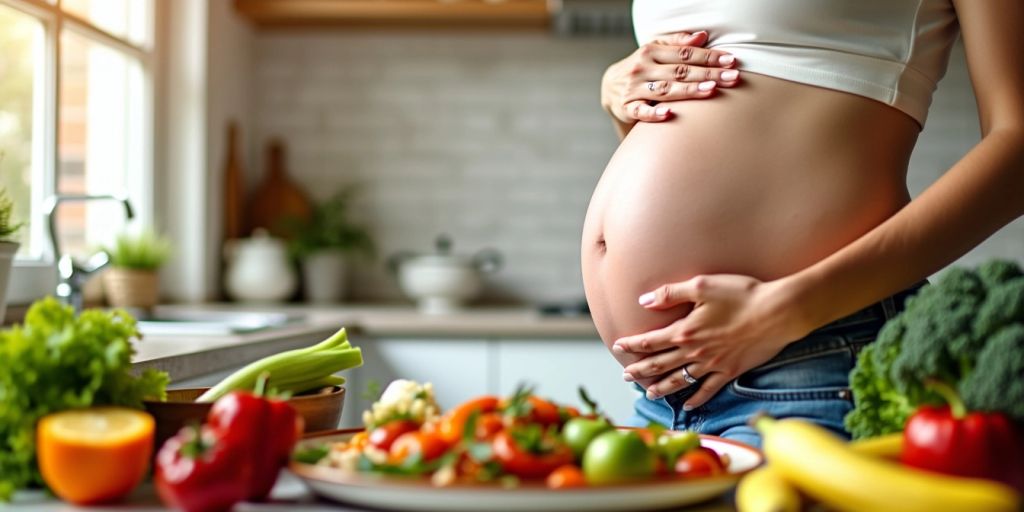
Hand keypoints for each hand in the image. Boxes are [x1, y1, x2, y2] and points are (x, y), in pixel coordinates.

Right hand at [600, 31, 739, 125]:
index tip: (731, 61)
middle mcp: (642, 68)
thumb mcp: (655, 49)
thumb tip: (702, 36)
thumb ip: (678, 43)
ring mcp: (634, 88)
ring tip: (711, 90)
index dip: (709, 57)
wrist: (609, 87)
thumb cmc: (641, 67)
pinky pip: (641, 111)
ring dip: (688, 90)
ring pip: (665, 90)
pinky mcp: (627, 107)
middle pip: (680, 71)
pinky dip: (653, 113)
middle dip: (708, 74)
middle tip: (732, 77)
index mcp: (651, 51)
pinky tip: (668, 114)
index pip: (685, 53)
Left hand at [614, 275, 810, 409]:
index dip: (632, 345)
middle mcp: (695, 352)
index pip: (650, 341)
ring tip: (648, 394)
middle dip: (640, 371)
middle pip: (660, 364)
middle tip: (625, 376)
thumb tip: (644, 301)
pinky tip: (687, 405)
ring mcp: (713, 364)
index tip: (617, 347)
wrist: (778, 312)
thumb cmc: (742, 294)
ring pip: (680, 380)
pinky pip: (708, 389)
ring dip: (662, 388)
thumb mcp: (702, 285)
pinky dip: (696, 398)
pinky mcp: (731, 371)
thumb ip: (670, 293)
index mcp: (685, 331)